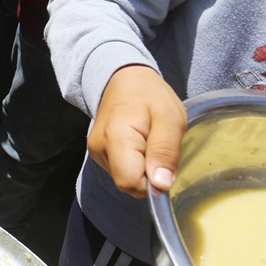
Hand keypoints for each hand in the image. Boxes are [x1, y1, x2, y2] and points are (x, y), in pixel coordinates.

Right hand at [89, 65, 187, 197]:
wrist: (123, 79)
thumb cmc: (150, 95)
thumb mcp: (170, 118)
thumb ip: (165, 151)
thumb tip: (161, 185)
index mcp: (116, 138)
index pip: (130, 182)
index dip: (152, 182)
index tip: (165, 163)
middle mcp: (99, 148)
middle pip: (127, 183)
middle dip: (149, 174)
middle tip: (158, 147)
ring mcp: (96, 152)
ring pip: (125, 178)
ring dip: (143, 168)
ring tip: (149, 141)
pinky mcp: (98, 153)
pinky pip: (120, 171)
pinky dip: (134, 164)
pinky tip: (139, 144)